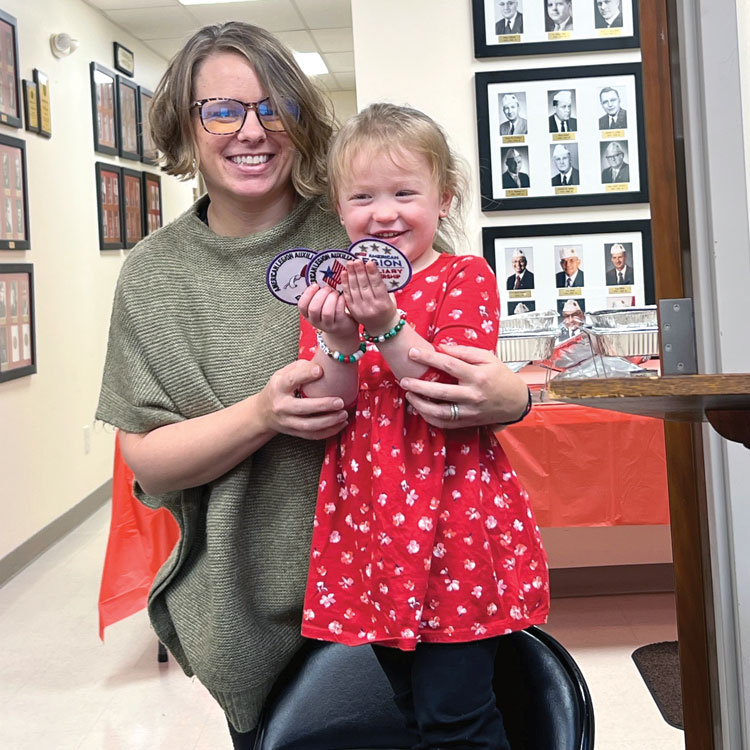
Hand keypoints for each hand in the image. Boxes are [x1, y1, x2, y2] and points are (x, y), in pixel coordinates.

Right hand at [258, 359, 348, 439]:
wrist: (263, 412)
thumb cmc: (279, 388)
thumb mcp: (282, 374)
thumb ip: (300, 367)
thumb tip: (323, 363)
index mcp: (278, 387)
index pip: (291, 380)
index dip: (305, 375)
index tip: (320, 370)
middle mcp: (281, 405)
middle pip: (302, 408)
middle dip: (323, 405)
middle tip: (340, 401)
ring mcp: (287, 421)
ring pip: (309, 425)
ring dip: (329, 421)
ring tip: (344, 414)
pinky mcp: (294, 432)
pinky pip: (313, 436)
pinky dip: (329, 431)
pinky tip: (342, 424)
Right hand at [298, 283, 357, 343]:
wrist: (342, 330)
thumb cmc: (330, 313)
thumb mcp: (320, 307)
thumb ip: (317, 296)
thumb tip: (319, 279)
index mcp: (308, 315)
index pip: (302, 305)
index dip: (307, 294)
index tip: (315, 285)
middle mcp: (316, 321)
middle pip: (314, 308)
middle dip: (321, 295)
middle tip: (328, 288)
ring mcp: (327, 325)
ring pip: (326, 311)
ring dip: (331, 298)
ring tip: (335, 293)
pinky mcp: (339, 324)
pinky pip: (338, 312)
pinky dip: (340, 301)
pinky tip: (342, 297)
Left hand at [342, 260, 397, 332]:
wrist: (382, 327)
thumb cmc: (388, 309)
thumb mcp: (391, 299)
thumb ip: (384, 286)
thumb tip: (376, 268)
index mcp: (384, 304)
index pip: (377, 285)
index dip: (373, 273)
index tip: (369, 262)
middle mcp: (372, 307)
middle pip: (364, 286)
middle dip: (360, 271)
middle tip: (357, 260)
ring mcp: (361, 309)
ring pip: (355, 289)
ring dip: (351, 275)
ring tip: (350, 263)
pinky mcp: (353, 310)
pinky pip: (348, 294)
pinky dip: (345, 283)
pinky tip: (344, 273)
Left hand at [399, 343, 527, 428]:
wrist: (515, 402)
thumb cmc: (500, 376)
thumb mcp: (487, 358)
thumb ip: (464, 352)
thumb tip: (441, 348)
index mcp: (478, 376)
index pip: (449, 365)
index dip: (429, 358)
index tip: (413, 353)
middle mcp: (473, 396)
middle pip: (441, 392)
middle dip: (419, 386)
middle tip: (404, 380)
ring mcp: (470, 412)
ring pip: (440, 412)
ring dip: (421, 405)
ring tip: (409, 395)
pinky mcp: (467, 422)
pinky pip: (444, 423)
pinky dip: (430, 418)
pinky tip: (420, 408)